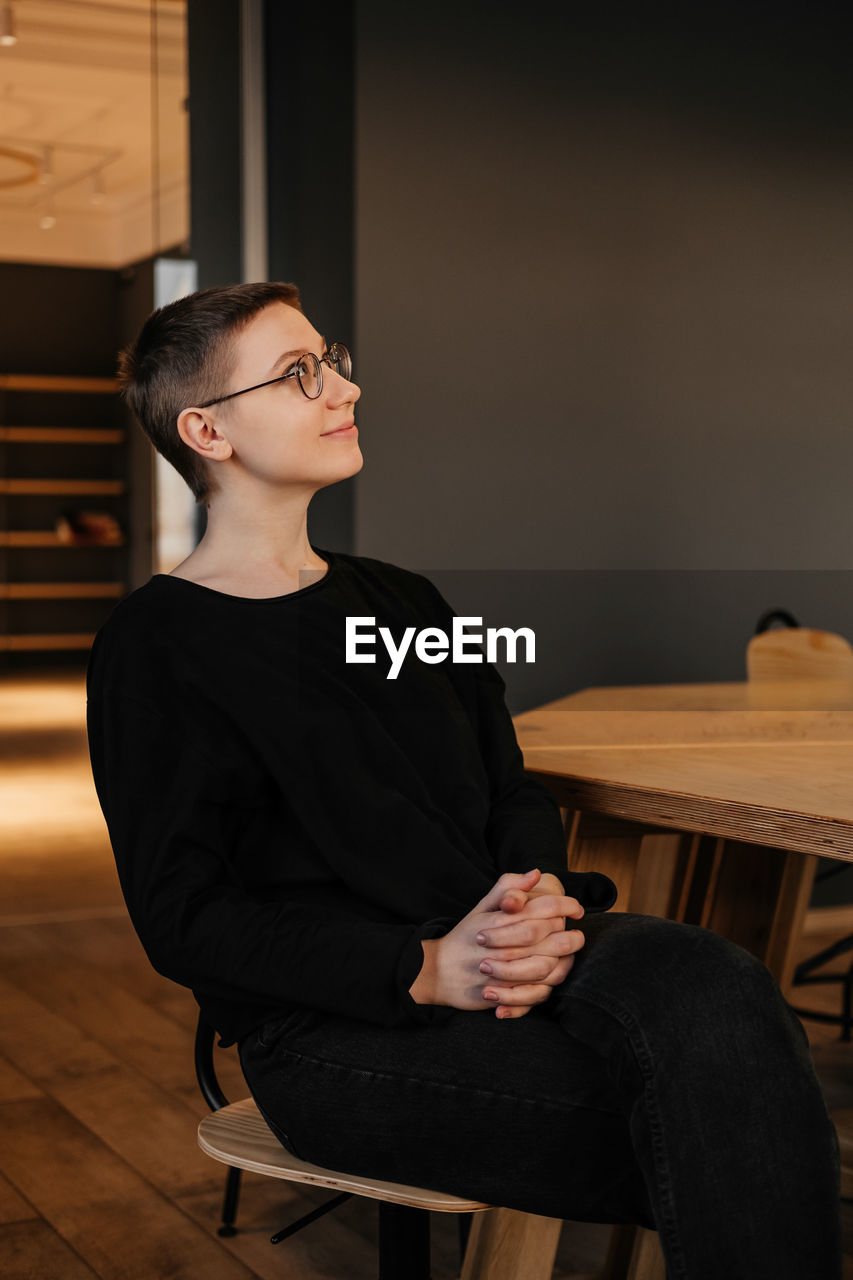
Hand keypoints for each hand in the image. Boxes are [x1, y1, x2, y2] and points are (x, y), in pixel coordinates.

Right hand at [409, 869, 583, 1015]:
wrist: (437, 971)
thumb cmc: (464, 936)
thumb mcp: (481, 907)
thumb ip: (508, 887)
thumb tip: (537, 873)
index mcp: (500, 920)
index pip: (543, 908)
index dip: (566, 906)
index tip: (577, 909)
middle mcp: (503, 945)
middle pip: (550, 938)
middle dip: (570, 936)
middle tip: (577, 933)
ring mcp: (503, 971)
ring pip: (547, 967)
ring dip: (563, 960)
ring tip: (568, 953)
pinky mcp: (503, 993)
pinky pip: (536, 992)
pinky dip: (548, 983)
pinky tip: (554, 972)